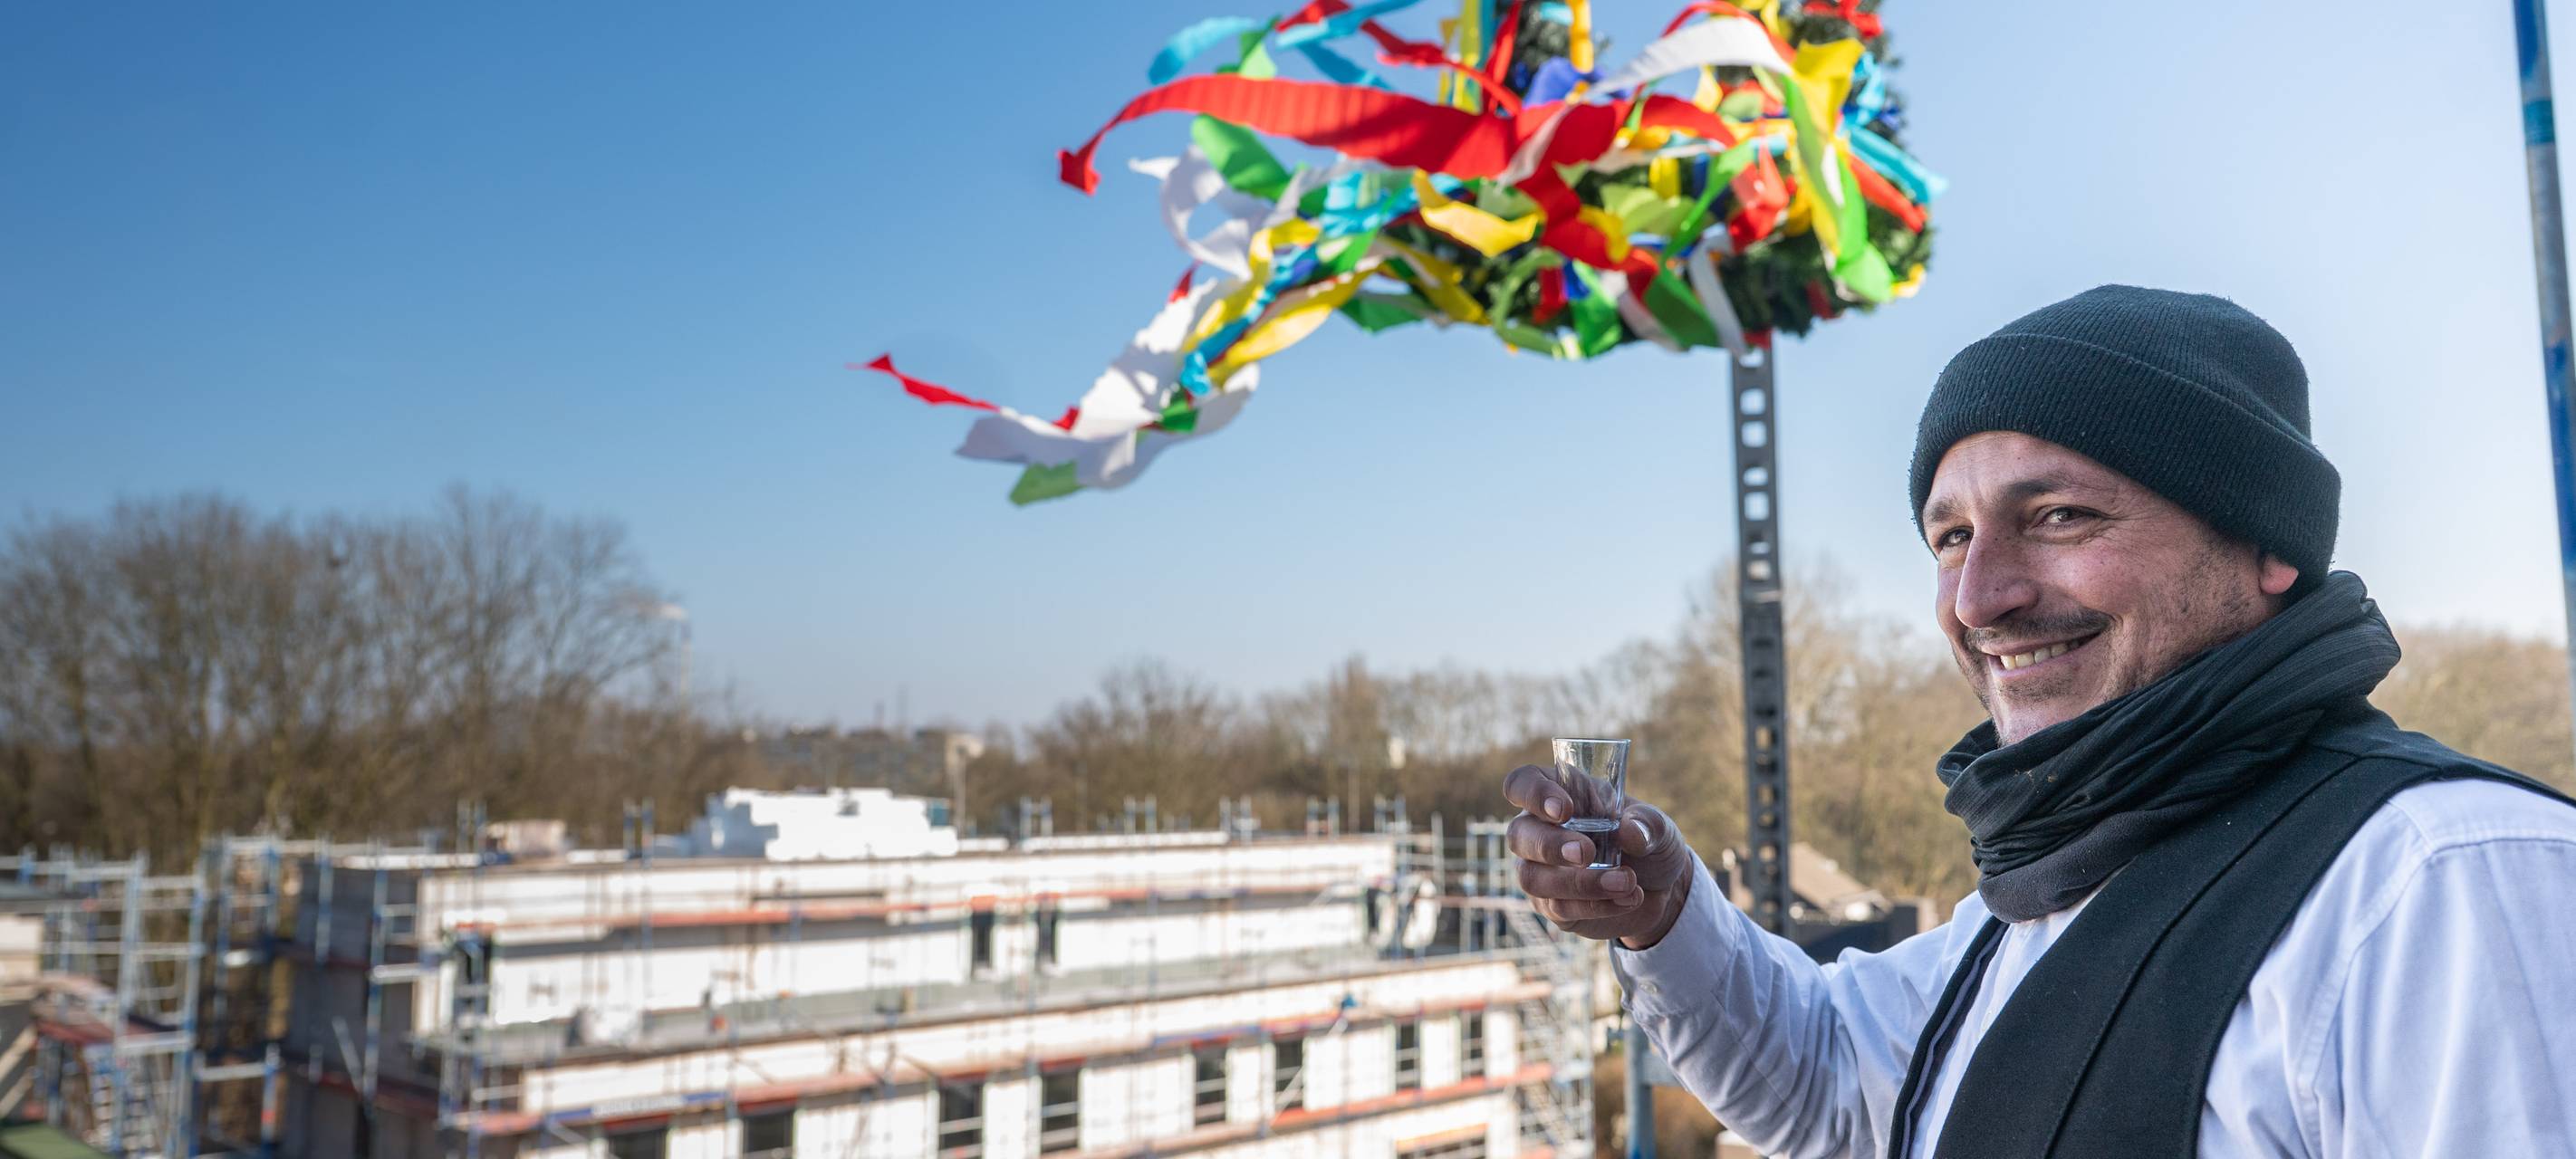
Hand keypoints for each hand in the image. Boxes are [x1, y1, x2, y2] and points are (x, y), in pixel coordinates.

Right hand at [1502, 762, 1693, 948]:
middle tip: (1588, 853)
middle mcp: (1540, 831)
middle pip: (1518, 835)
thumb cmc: (1647, 842)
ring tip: (1627, 882)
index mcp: (1560, 795)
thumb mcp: (1658, 826)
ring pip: (1532, 878)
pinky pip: (1558, 908)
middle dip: (1550, 846)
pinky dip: (1596, 904)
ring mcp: (1541, 871)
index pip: (1521, 784)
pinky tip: (1628, 898)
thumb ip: (1647, 823)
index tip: (1564, 811)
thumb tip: (1629, 831)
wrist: (1661, 889)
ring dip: (1579, 883)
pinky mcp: (1552, 906)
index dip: (1533, 794)